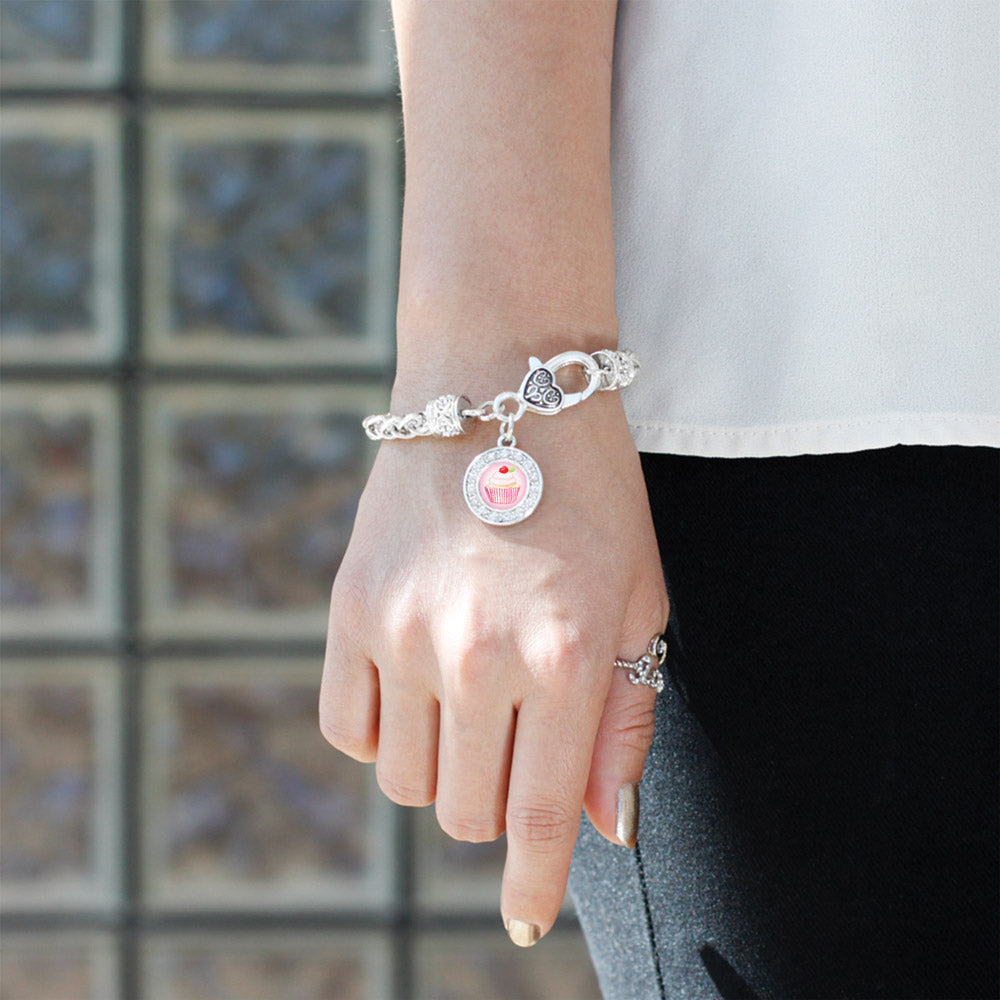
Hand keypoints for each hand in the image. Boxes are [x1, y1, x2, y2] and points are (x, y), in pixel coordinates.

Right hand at [320, 389, 667, 943]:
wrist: (499, 386)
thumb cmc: (591, 492)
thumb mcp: (638, 599)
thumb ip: (623, 719)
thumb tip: (605, 828)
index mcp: (563, 659)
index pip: (541, 819)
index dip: (532, 886)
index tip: (522, 919)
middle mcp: (476, 658)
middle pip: (465, 813)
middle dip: (496, 804)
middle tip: (514, 745)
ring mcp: (401, 633)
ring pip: (406, 782)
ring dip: (443, 765)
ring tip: (468, 695)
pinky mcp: (348, 607)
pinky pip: (346, 729)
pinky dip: (383, 730)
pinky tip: (415, 681)